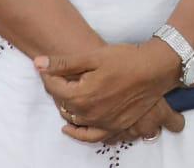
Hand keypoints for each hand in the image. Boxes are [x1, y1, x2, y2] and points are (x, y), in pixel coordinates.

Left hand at [35, 41, 180, 138]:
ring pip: (74, 119)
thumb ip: (64, 63)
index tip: (49, 66)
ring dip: (67, 107)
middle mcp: (88, 114)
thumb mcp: (93, 56)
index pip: (54, 87)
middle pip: (63, 103)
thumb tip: (38, 64)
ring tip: (66, 94)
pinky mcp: (115, 127)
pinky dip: (80, 133)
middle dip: (59, 88)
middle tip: (60, 75)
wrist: (155, 69)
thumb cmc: (125, 59)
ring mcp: (102, 123)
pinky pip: (91, 136)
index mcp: (80, 95)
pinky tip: (71, 128)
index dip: (49, 74)